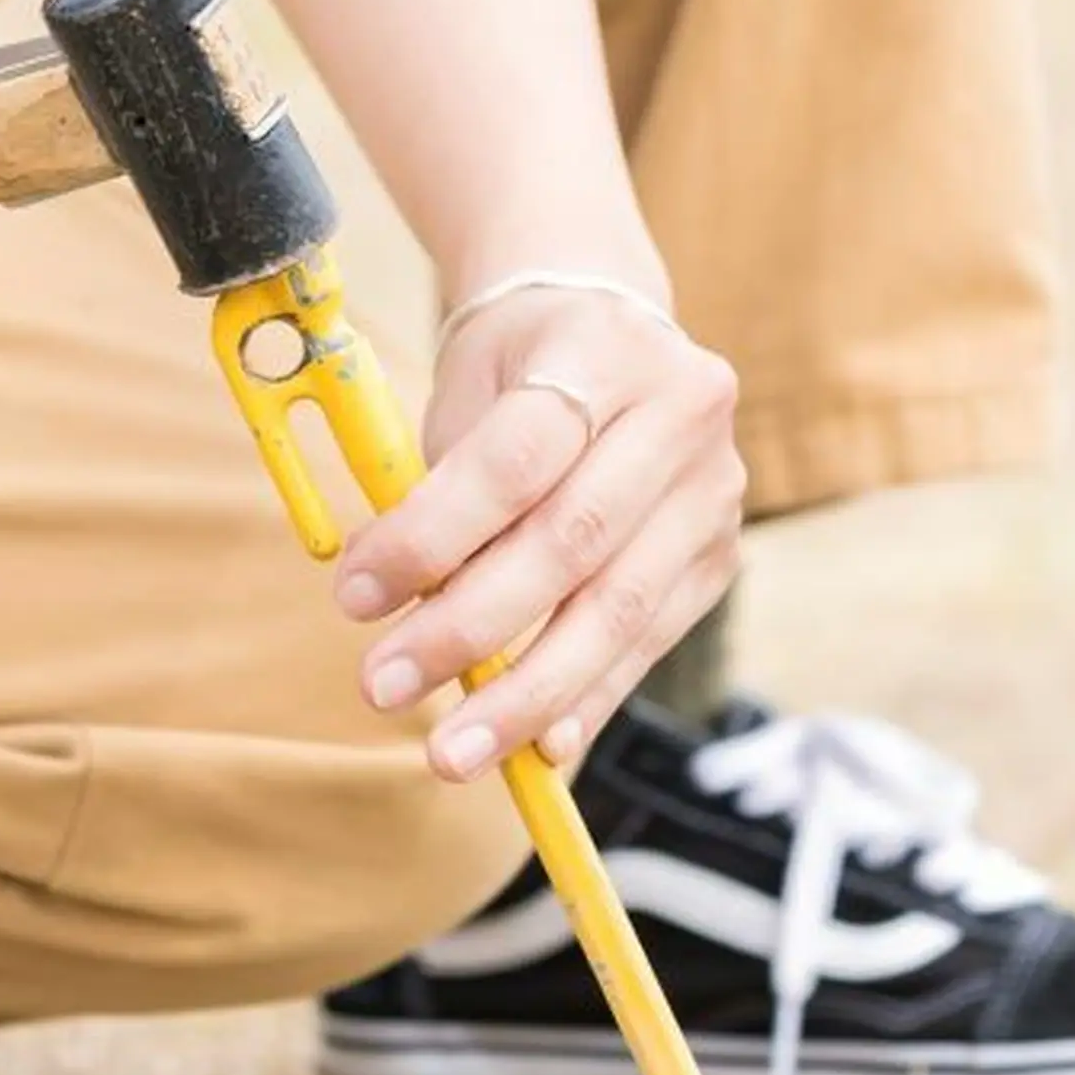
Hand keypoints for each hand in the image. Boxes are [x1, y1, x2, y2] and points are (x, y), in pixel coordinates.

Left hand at [330, 284, 744, 781]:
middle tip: (385, 688)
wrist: (607, 322)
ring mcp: (713, 487)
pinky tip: (537, 746)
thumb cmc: (516, 366)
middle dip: (470, 630)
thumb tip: (394, 614)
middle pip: (571, 542)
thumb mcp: (468, 394)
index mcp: (602, 350)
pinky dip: (586, 697)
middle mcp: (681, 413)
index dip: (431, 537)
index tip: (353, 596)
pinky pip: (648, 640)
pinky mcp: (721, 552)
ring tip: (453, 751)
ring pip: (619, 608)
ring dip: (526, 694)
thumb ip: (441, 491)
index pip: (514, 460)